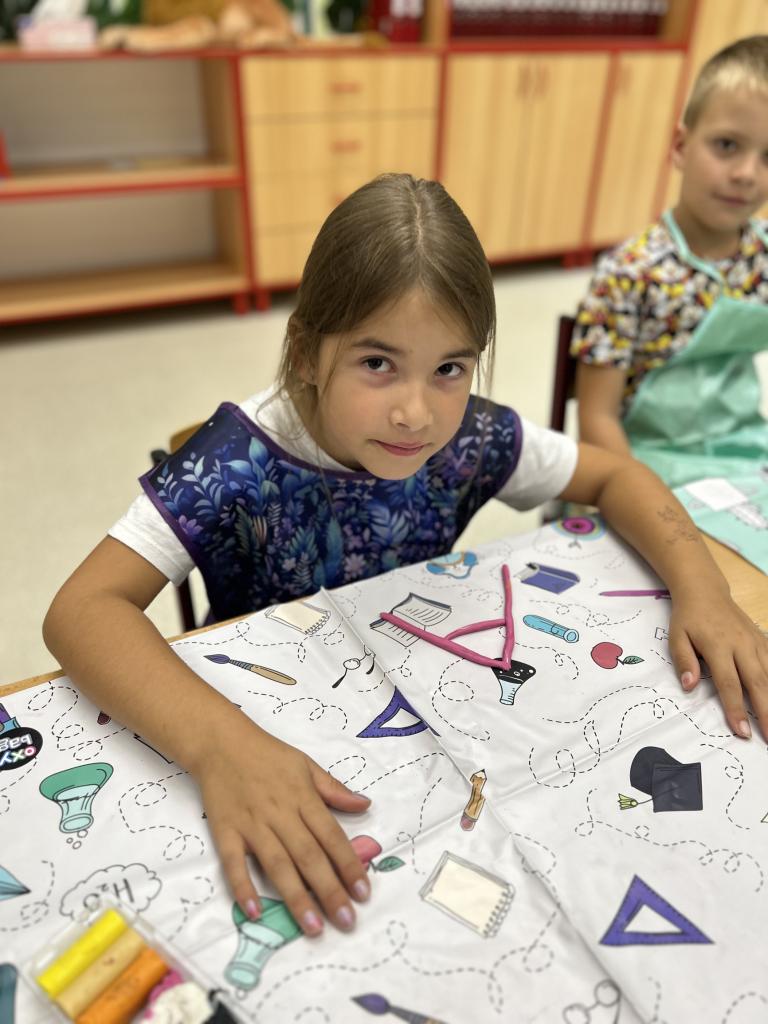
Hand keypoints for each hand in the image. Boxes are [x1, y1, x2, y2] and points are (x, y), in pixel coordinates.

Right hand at [193, 715, 371, 936]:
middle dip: (330, 890)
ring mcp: (251, 824)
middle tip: (347, 921)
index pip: (331, 836)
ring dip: (296, 898)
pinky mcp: (225, 832)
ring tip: (314, 927)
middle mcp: (280, 813)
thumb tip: (365, 805)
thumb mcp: (306, 764)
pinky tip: (255, 913)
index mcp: (303, 797)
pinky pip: (234, 863)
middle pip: (309, 856)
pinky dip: (244, 887)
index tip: (364, 892)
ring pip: (278, 865)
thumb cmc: (267, 755)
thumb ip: (334, 789)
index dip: (349, 864)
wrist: (221, 742)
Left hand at [668, 585, 767, 740]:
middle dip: (766, 713)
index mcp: (718, 646)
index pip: (729, 683)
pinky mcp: (763, 640)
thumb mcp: (676, 637)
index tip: (743, 732)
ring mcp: (756, 642)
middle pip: (758, 683)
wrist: (705, 591)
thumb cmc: (688, 618)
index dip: (736, 709)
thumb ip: (684, 661)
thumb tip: (689, 686)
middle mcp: (742, 645)